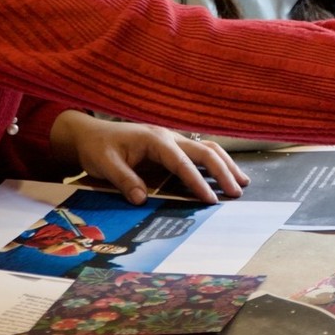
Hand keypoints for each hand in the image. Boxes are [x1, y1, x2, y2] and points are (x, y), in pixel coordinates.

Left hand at [50, 111, 250, 204]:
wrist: (91, 135)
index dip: (198, 182)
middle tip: (237, 192)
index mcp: (155, 140)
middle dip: (223, 171)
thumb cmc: (98, 148)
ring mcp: (173, 140)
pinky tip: (226, 173)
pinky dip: (216, 162)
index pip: (182, 163)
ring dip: (226, 164)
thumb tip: (142, 199)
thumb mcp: (104, 164)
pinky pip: (200, 152)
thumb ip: (124, 180)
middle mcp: (170, 137)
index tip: (211, 199)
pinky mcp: (173, 146)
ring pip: (208, 148)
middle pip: (205, 151)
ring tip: (242, 181)